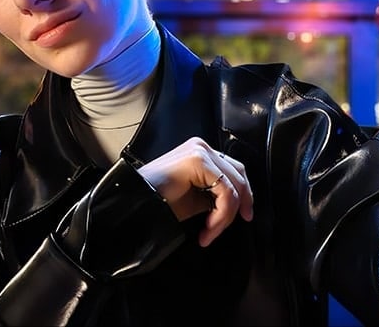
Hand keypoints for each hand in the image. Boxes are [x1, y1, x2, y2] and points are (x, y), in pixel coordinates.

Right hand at [137, 137, 253, 246]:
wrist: (135, 204)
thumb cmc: (158, 202)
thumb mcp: (196, 198)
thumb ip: (215, 194)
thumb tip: (236, 204)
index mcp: (200, 152)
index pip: (234, 170)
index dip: (243, 196)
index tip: (243, 217)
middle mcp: (201, 146)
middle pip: (239, 175)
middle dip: (237, 207)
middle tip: (222, 228)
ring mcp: (200, 151)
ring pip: (234, 186)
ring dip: (225, 216)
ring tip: (208, 232)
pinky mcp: (198, 160)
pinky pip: (225, 191)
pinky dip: (221, 215)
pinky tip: (207, 228)